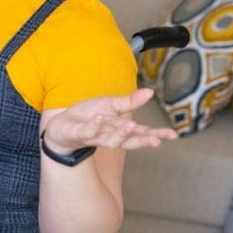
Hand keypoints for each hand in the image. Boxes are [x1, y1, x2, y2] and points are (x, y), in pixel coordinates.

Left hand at [42, 88, 177, 153]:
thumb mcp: (109, 105)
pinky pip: (86, 132)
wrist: (60, 126)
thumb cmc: (88, 117)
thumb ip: (129, 102)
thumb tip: (151, 92)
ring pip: (109, 140)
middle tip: (156, 140)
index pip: (141, 133)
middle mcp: (109, 136)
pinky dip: (93, 127)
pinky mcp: (77, 134)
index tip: (172, 135)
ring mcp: (93, 137)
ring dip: (120, 134)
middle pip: (128, 141)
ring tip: (130, 125)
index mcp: (119, 129)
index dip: (156, 134)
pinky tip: (98, 119)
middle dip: (142, 140)